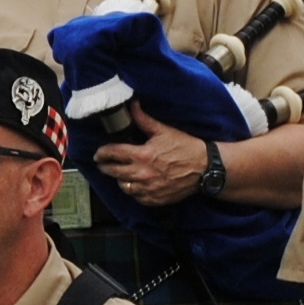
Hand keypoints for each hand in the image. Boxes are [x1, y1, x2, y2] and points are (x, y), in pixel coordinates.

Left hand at [90, 108, 210, 209]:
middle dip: (105, 166)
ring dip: (119, 179)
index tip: (98, 153)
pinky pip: (136, 197)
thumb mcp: (163, 130)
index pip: (113, 154)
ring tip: (119, 173)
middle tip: (102, 163)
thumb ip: (143, 119)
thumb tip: (132, 105)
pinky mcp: (154, 200)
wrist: (204, 168)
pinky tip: (134, 184)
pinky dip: (133, 191)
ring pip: (123, 186)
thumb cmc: (185, 147)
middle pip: (113, 171)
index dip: (102, 153)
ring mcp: (148, 189)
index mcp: (141, 155)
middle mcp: (142, 174)